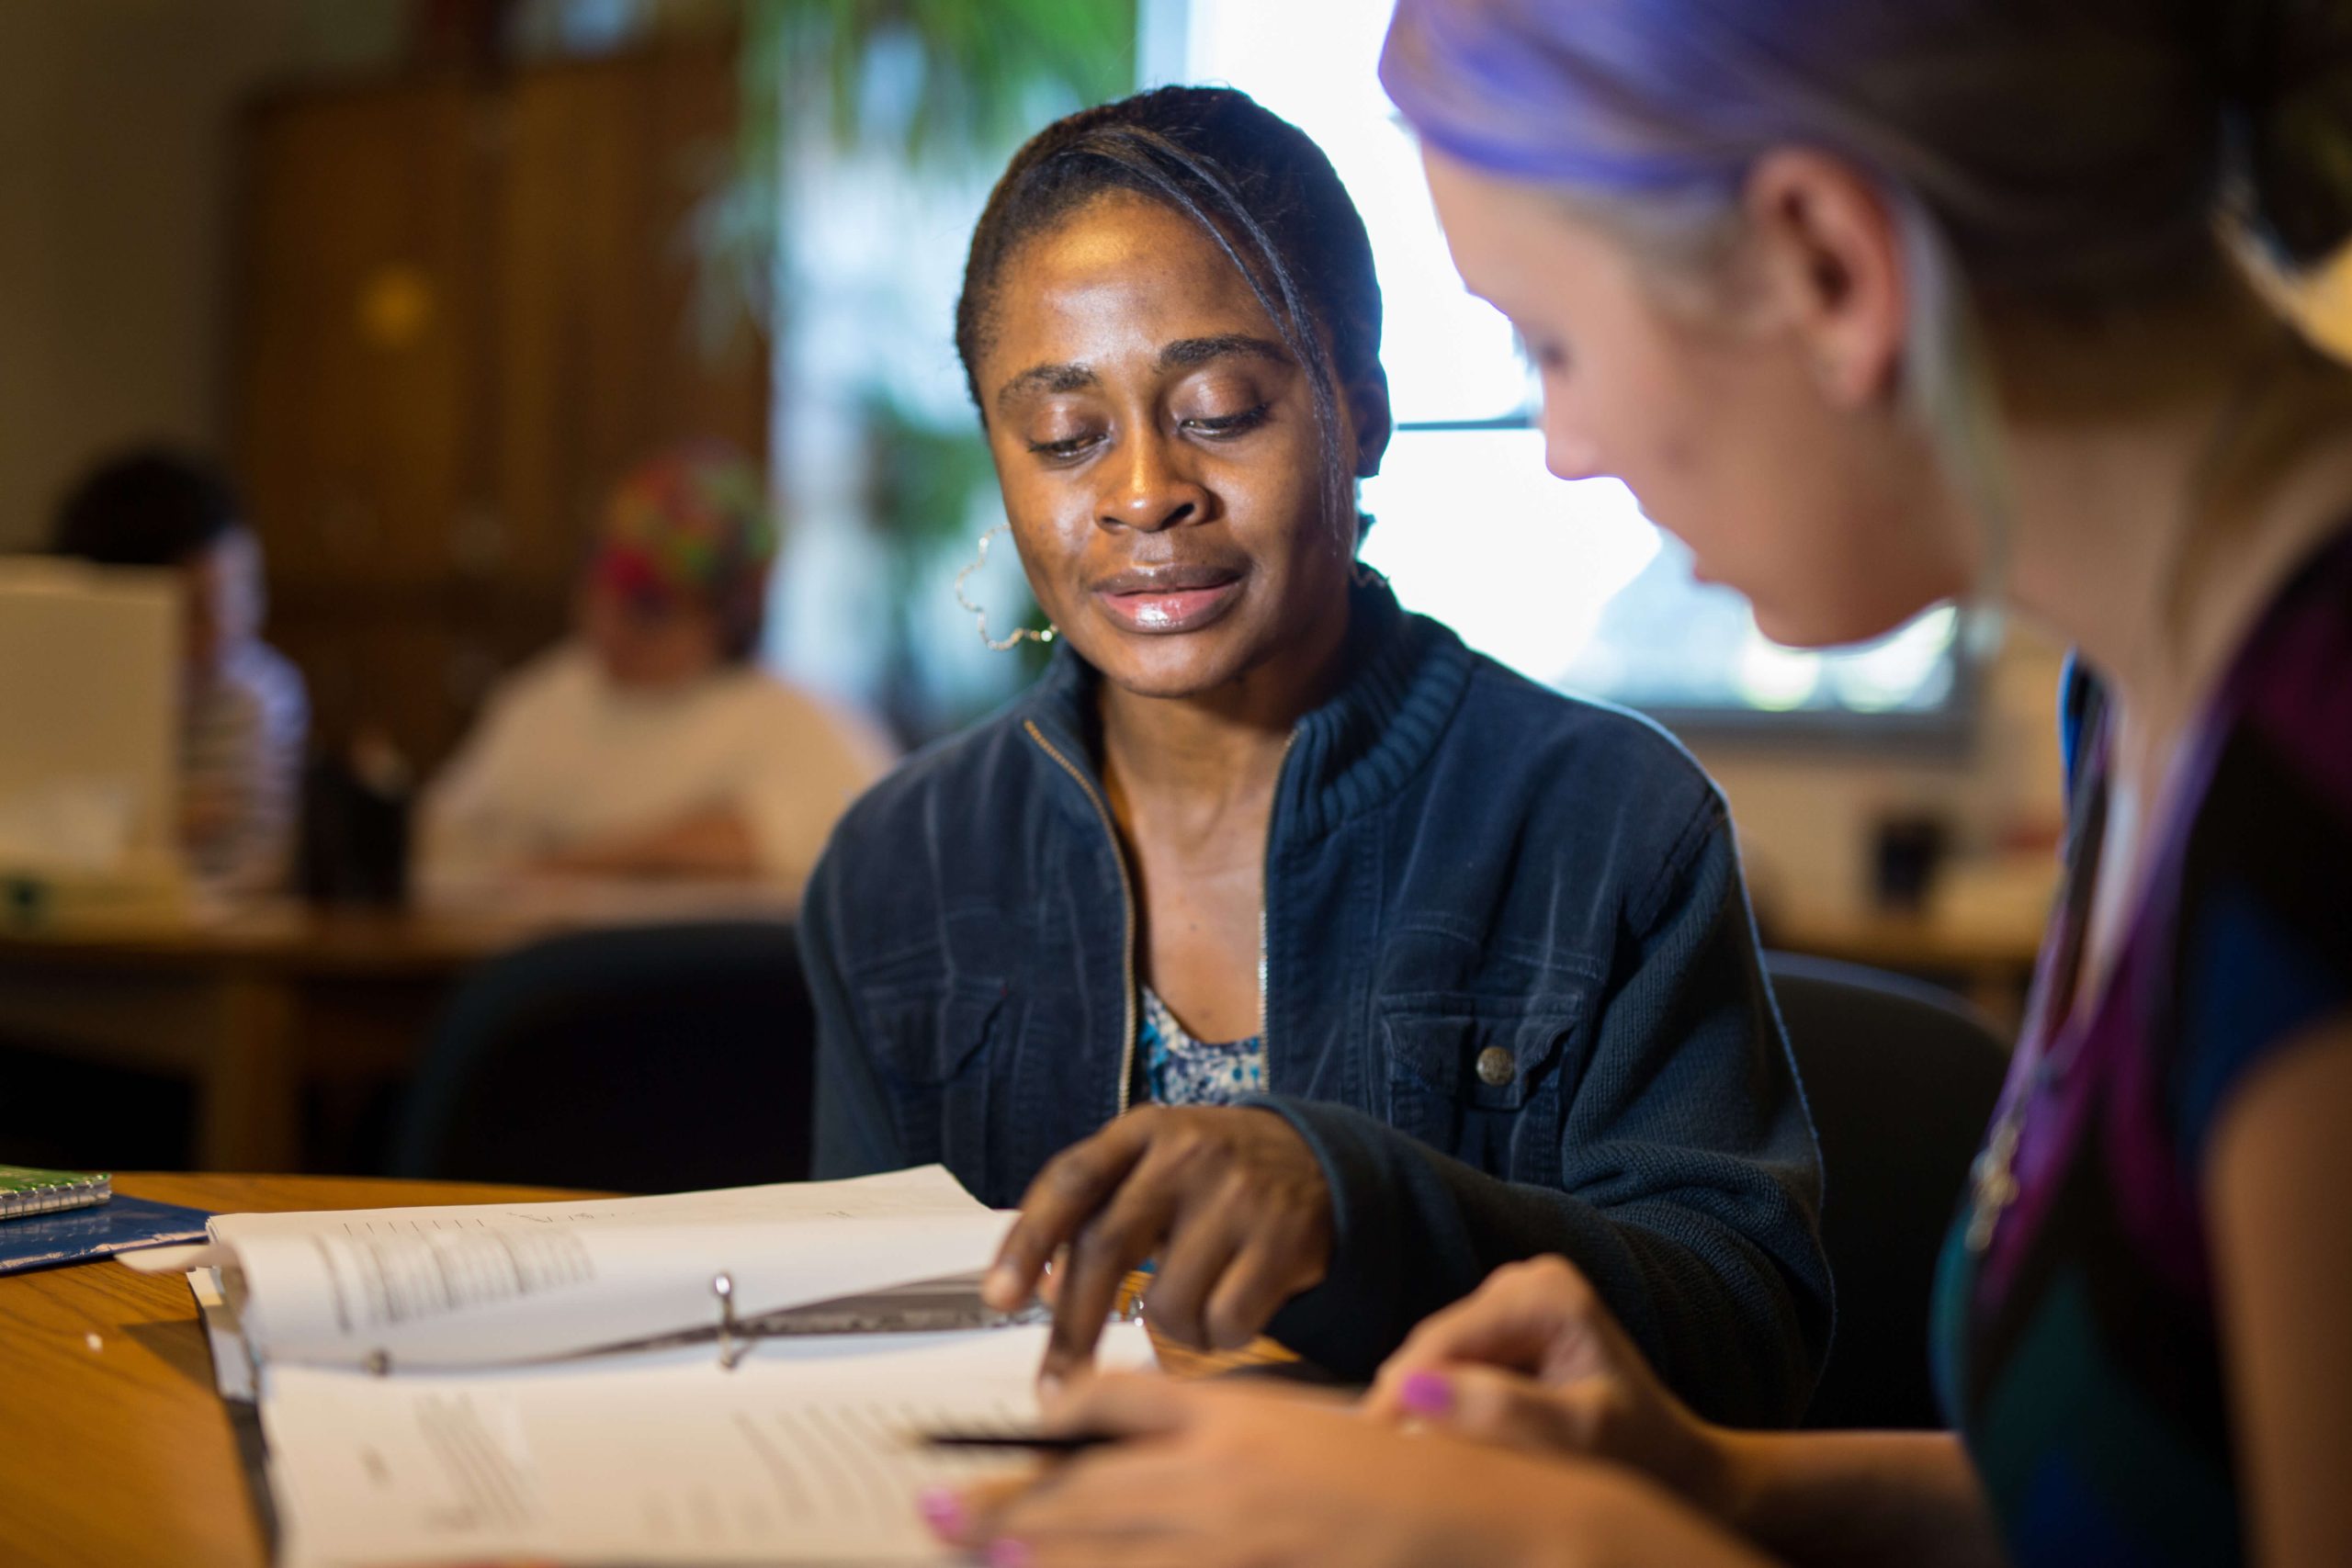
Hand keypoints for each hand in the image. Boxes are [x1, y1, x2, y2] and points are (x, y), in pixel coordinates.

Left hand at [922, 1374, 1775, 1567]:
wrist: (1507, 1520)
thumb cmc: (1430, 1464)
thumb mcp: (1331, 1425)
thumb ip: (1256, 1433)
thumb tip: (1189, 1442)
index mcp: (1244, 1410)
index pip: (1125, 1401)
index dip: (1061, 1418)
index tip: (1016, 1430)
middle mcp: (1224, 1470)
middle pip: (1088, 1482)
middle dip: (1007, 1502)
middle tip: (934, 1513)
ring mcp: (1236, 1539)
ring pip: (1108, 1545)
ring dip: (1035, 1552)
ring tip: (971, 1554)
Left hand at [980, 1106, 1332, 1385]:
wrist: (1320, 1161)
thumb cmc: (1210, 1178)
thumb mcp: (1154, 1168)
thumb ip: (1098, 1214)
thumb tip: (1042, 1290)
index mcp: (1143, 1132)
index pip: (1071, 1181)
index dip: (1028, 1242)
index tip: (997, 1299)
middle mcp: (1188, 1154)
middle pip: (1107, 1247)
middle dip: (1073, 1328)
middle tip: (1055, 1388)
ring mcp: (1238, 1195)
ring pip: (1168, 1303)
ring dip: (1170, 1331)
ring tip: (1195, 1304)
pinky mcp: (1283, 1239)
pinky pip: (1225, 1322)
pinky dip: (1219, 1337)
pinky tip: (1234, 1308)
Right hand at [1364, 1255, 1735, 1517]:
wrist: (1672, 1463)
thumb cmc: (1637, 1452)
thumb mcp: (1577, 1439)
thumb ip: (1502, 1413)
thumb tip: (1413, 1393)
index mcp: (1546, 1292)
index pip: (1446, 1339)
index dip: (1400, 1391)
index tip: (1366, 1447)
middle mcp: (1524, 1280)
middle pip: (1436, 1345)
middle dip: (1408, 1399)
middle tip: (1381, 1464)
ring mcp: (1511, 1301)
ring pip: (1437, 1358)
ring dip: (1421, 1404)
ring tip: (1407, 1458)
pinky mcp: (1502, 1328)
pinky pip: (1452, 1367)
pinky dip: (1442, 1405)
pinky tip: (1437, 1441)